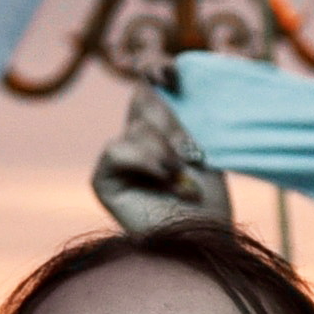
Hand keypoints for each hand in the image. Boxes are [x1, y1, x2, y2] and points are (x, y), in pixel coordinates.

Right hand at [91, 86, 227, 238]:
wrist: (202, 243)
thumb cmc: (210, 205)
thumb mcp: (204, 149)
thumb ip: (183, 115)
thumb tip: (167, 73)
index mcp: (163, 128)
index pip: (150, 83)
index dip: (158, 70)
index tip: (176, 75)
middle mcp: (138, 141)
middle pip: (144, 99)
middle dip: (172, 124)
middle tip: (193, 155)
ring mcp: (119, 160)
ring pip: (136, 128)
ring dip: (166, 152)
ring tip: (184, 178)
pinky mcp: (104, 180)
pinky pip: (116, 149)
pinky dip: (146, 160)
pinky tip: (167, 178)